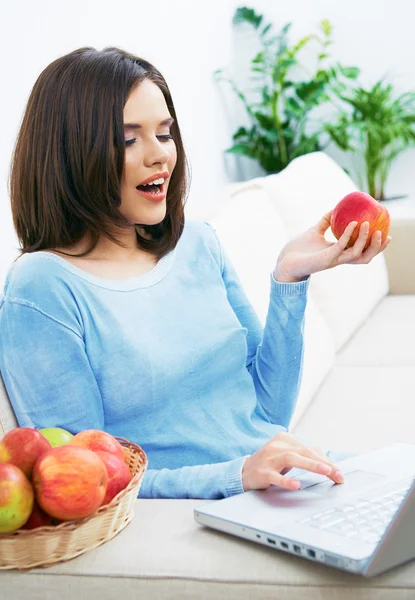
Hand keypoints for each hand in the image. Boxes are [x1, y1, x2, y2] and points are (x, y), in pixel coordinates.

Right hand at [242, 431, 343, 491]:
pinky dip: (286, 481)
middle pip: (304, 452)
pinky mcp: (262, 472)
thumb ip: (303, 454)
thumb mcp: (286, 455)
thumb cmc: (268, 463)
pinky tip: (296, 485)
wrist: (243, 472)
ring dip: (311, 465)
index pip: (310, 449)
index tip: (339, 472)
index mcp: (284, 439)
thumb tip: (326, 458)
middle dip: (324, 464)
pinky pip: (275, 476)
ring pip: (292, 459)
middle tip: (338, 474)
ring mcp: (268, 458)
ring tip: (325, 471)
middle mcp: (277, 446)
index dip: (326, 461)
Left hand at [273, 210, 391, 282]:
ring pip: (357, 253)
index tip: (386, 232)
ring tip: (368, 225)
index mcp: (339, 253)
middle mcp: (339, 258)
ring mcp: (333, 260)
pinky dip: (348, 235)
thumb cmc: (299, 248)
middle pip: (365, 257)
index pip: (362, 251)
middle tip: (384, 233)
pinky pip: (341, 247)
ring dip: (364, 240)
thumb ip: (326, 221)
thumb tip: (335, 207)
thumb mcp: (315, 231)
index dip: (376, 245)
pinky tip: (353, 223)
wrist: (285, 260)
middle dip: (377, 247)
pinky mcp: (326, 259)